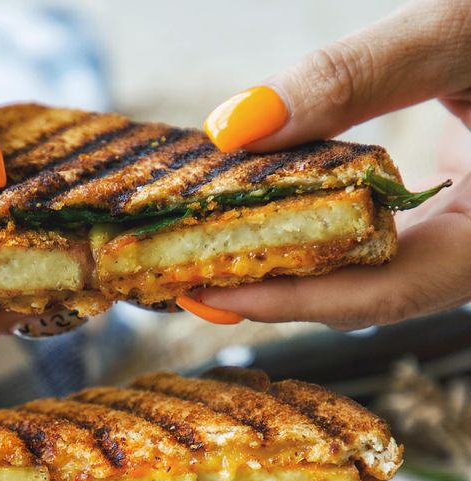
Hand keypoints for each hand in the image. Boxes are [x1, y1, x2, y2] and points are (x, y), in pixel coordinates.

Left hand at [188, 0, 470, 329]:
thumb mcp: (466, 31)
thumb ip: (358, 77)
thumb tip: (233, 127)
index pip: (384, 294)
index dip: (294, 302)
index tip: (207, 295)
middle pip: (364, 294)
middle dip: (274, 292)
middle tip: (183, 278)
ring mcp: (463, 233)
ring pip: (369, 269)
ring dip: (289, 260)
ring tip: (205, 248)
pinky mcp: (451, 208)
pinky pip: (377, 234)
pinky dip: (318, 225)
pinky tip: (268, 208)